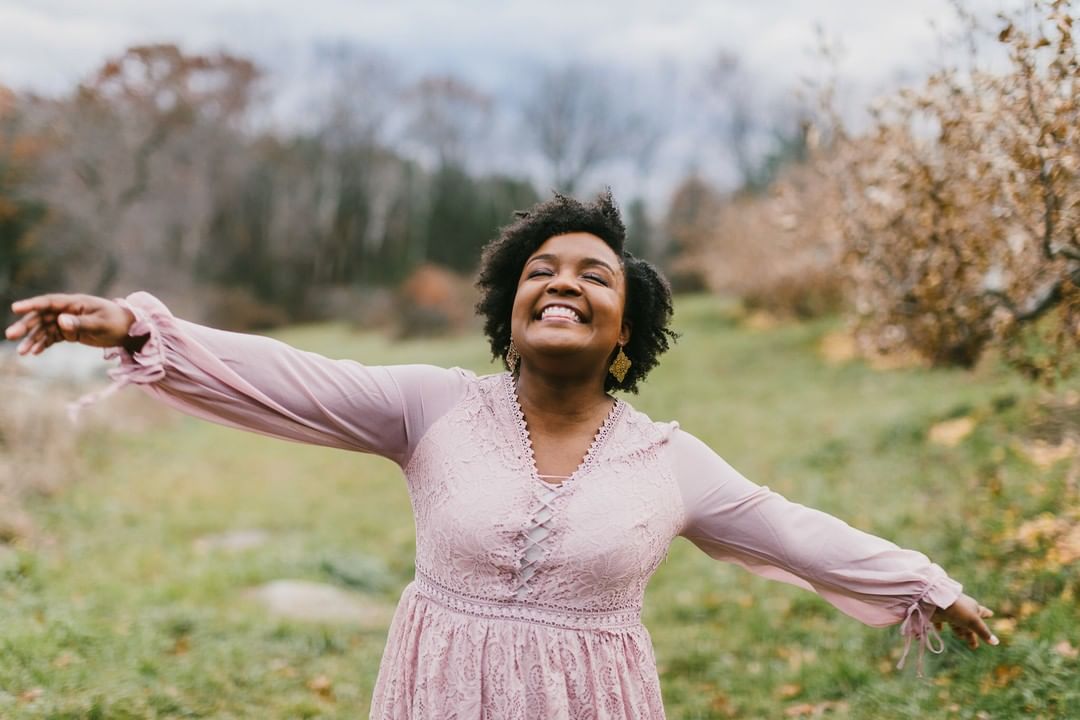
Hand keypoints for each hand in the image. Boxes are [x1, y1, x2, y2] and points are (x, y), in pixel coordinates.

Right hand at [5, 293, 135, 353]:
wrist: (129, 330)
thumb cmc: (117, 322)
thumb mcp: (101, 323)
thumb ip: (81, 322)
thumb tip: (60, 320)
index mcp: (75, 303)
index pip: (49, 302)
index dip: (31, 304)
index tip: (15, 308)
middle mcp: (68, 310)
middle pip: (42, 317)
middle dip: (26, 326)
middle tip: (10, 336)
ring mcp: (68, 321)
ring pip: (45, 329)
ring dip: (33, 339)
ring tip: (23, 352)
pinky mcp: (71, 332)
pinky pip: (53, 337)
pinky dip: (43, 344)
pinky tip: (34, 352)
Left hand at [933, 593, 998, 648]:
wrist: (935, 600)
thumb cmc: (958, 609)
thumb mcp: (973, 622)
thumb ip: (983, 632)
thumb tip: (996, 643)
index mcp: (972, 608)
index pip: (982, 612)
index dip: (986, 614)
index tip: (991, 613)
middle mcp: (962, 610)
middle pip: (969, 623)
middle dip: (972, 633)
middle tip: (974, 645)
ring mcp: (950, 612)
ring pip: (956, 623)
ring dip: (959, 630)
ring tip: (961, 637)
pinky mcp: (938, 614)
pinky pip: (939, 621)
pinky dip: (940, 626)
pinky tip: (939, 630)